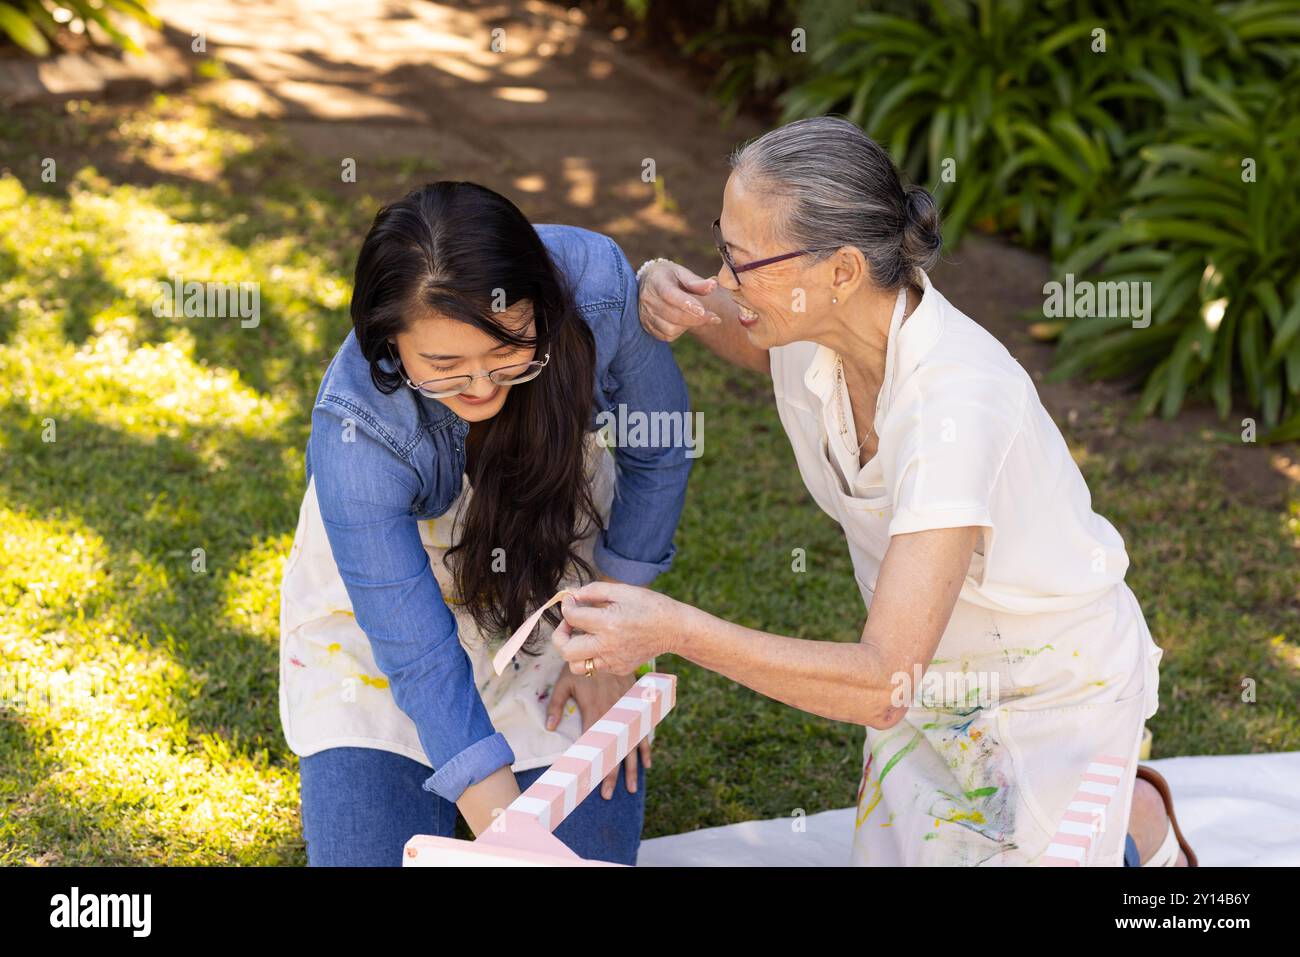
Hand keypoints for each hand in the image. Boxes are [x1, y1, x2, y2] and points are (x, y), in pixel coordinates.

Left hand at [546, 667, 648, 798]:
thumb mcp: (565, 681)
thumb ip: (556, 705)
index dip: (592, 766)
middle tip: (606, 794)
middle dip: (611, 775)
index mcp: (594, 711)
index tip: (590, 784)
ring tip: (631, 788)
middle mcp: (614, 715)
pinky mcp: (636, 707)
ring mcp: (628, 712)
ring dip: (631, 768)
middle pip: (613, 751)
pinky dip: (645, 748)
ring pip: (631, 746)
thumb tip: (550, 728)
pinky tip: (646, 765)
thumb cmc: (583, 665)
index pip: (593, 746)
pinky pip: (643, 731)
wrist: (610, 645)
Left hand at [553, 582, 684, 675]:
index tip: (571, 601)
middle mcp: (608, 646)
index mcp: (608, 623)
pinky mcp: (619, 669)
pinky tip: (601, 642)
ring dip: (573, 651)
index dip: (567, 606)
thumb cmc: (649, 605)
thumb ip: (593, 591)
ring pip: (576, 666)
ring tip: (581, 637)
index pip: (572, 617)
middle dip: (560, 635)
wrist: (673, 628)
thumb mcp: (622, 590)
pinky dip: (591, 656)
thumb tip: (572, 594)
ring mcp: (613, 661)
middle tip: (568, 624)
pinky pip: (595, 667)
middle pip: (566, 650)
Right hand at [638, 261, 720, 341]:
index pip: (669, 295)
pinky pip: (667, 336)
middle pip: (673, 315)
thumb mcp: (682, 273)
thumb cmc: (670, 277)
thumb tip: (713, 285)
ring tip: (696, 316)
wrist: (649, 283)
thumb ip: (697, 282)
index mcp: (657, 282)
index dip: (687, 304)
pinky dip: (679, 332)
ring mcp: (646, 315)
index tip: (704, 310)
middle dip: (696, 318)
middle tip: (714, 317)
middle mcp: (648, 299)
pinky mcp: (648, 326)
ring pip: (670, 329)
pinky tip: (684, 322)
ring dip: (688, 325)